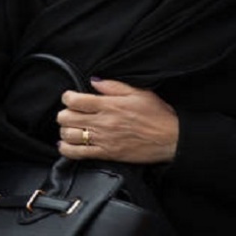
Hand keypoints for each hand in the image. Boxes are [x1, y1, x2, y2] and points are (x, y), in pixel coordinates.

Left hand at [56, 79, 178, 163]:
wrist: (171, 139)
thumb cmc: (158, 115)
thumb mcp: (138, 92)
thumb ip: (113, 86)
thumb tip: (94, 81)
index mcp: (109, 105)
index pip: (74, 100)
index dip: (67, 97)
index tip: (70, 97)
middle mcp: (103, 122)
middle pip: (67, 117)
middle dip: (64, 113)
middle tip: (70, 113)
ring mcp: (103, 140)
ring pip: (69, 135)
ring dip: (65, 130)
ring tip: (70, 127)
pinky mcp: (107, 154)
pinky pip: (78, 154)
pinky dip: (67, 149)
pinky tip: (66, 144)